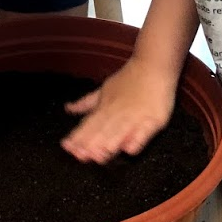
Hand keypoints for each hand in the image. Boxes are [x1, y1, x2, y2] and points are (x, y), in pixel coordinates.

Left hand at [62, 56, 178, 163]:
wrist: (153, 65)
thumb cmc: (129, 79)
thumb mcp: (104, 90)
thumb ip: (86, 103)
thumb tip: (68, 108)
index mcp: (105, 107)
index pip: (89, 124)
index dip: (78, 136)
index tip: (67, 147)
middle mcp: (118, 113)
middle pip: (102, 131)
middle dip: (91, 144)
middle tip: (80, 156)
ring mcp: (136, 116)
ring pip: (120, 133)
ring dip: (109, 144)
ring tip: (100, 156)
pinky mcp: (154, 119)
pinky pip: (145, 132)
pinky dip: (137, 140)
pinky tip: (130, 149)